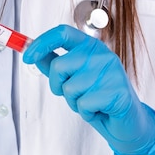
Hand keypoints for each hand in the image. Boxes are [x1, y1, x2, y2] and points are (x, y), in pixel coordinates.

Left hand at [22, 25, 154, 154]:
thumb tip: (32, 52)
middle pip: (59, 65)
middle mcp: (102, 55)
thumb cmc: (98, 98)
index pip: (62, 33)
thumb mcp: (74, 78)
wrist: (127, 121)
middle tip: (73, 94)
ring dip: (74, 102)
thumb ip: (54, 64)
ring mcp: (111, 72)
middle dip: (57, 86)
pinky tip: (100, 110)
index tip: (27, 57)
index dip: (41, 43)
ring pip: (70, 88)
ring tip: (91, 102)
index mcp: (91, 47)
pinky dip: (86, 113)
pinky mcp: (116, 92)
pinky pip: (83, 104)